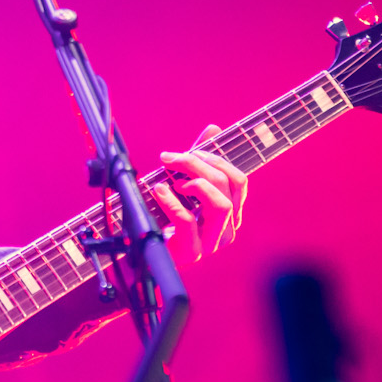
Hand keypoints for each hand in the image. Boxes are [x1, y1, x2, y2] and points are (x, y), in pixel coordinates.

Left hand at [152, 125, 248, 261]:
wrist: (142, 253)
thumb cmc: (165, 217)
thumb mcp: (182, 185)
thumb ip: (198, 160)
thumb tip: (214, 128)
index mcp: (230, 214)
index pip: (239, 181)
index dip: (218, 160)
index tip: (193, 151)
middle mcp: (226, 229)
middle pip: (228, 187)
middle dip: (200, 165)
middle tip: (172, 158)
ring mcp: (211, 244)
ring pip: (220, 205)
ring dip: (196, 184)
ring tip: (173, 181)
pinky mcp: (191, 252)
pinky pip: (189, 221)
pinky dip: (172, 201)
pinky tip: (159, 191)